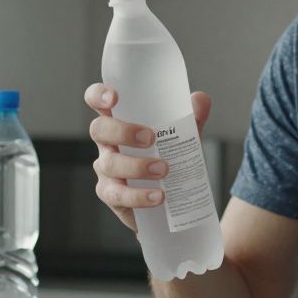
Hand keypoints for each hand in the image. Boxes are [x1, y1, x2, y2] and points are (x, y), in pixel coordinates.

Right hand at [84, 83, 212, 231]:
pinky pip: (118, 195)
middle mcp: (107, 143)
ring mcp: (106, 169)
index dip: (98, 95)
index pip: (97, 101)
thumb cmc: (168, 159)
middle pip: (99, 129)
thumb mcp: (182, 137)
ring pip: (109, 164)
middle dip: (122, 131)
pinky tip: (158, 196)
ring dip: (137, 166)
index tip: (114, 98)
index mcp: (119, 120)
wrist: (171, 202)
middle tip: (150, 138)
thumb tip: (200, 99)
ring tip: (164, 170)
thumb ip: (191, 118)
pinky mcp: (111, 195)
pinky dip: (139, 195)